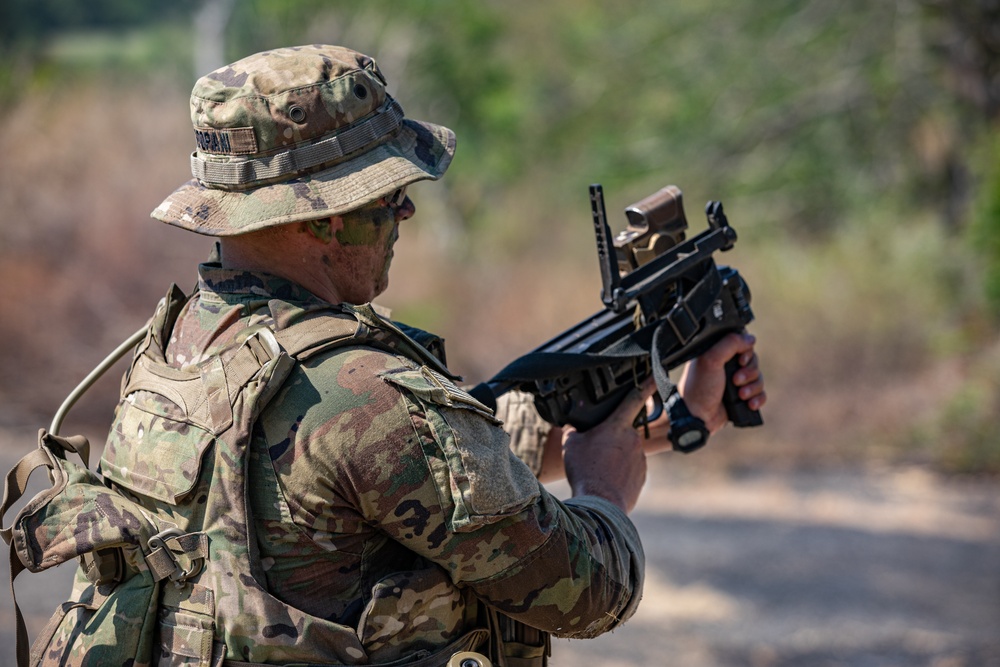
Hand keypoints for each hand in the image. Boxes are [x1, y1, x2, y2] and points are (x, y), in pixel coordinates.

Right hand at [562, 379, 656, 512]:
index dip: (646, 384)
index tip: (656, 375)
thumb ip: (574, 428)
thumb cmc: (585, 471)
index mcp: (617, 425)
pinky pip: (630, 469)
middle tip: (595, 454)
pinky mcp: (642, 475)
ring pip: (625, 452)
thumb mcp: (571, 444)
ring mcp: (640, 457)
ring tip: (598, 471)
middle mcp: (633, 438)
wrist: (600, 503)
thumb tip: (572, 422)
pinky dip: (619, 472)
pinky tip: (606, 481)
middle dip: (610, 440)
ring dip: (614, 457)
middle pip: (621, 432)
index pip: (635, 398)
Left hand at [679, 332, 765, 433]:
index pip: (743, 344)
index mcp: (718, 353)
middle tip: (735, 380)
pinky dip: (758, 398)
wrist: (697, 416)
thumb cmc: (699, 387)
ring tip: (740, 395)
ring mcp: (736, 382)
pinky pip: (761, 394)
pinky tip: (749, 403)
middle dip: (749, 373)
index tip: (740, 360)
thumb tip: (750, 338)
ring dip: (753, 387)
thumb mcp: (710, 359)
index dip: (746, 352)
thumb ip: (730, 343)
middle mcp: (728, 366)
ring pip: (758, 378)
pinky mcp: (742, 397)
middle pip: (754, 361)